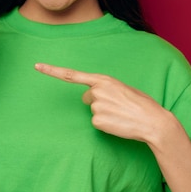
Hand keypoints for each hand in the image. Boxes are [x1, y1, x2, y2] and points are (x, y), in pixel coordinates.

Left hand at [35, 63, 168, 145]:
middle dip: (98, 102)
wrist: (153, 121)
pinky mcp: (97, 121)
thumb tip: (92, 97)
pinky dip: (106, 125)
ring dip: (104, 114)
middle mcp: (97, 91)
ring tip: (121, 114)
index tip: (37, 67)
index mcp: (103, 79)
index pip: (72, 75)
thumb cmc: (141, 104)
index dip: (52, 71)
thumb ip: (106, 88)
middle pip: (87, 97)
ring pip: (93, 111)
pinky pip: (96, 123)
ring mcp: (96, 107)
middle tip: (117, 106)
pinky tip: (119, 123)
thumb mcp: (124, 88)